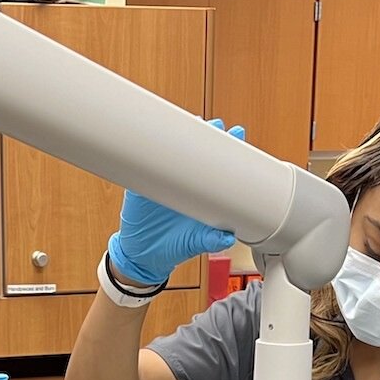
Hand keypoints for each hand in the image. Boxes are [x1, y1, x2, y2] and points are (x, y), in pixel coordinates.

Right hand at [106, 121, 242, 287]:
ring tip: (192, 123)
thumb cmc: (174, 246)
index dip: (228, 149)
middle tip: (216, 125)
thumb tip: (228, 237)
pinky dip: (148, 151)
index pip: (216, 166)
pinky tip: (154, 139)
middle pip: (196, 151)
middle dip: (208, 135)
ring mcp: (162, 181)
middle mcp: (183, 183)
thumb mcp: (194, 243)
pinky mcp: (141, 187)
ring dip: (180, 136)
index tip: (238, 134)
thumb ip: (210, 240)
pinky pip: (144, 165)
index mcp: (200, 193)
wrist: (146, 257)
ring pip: (171, 153)